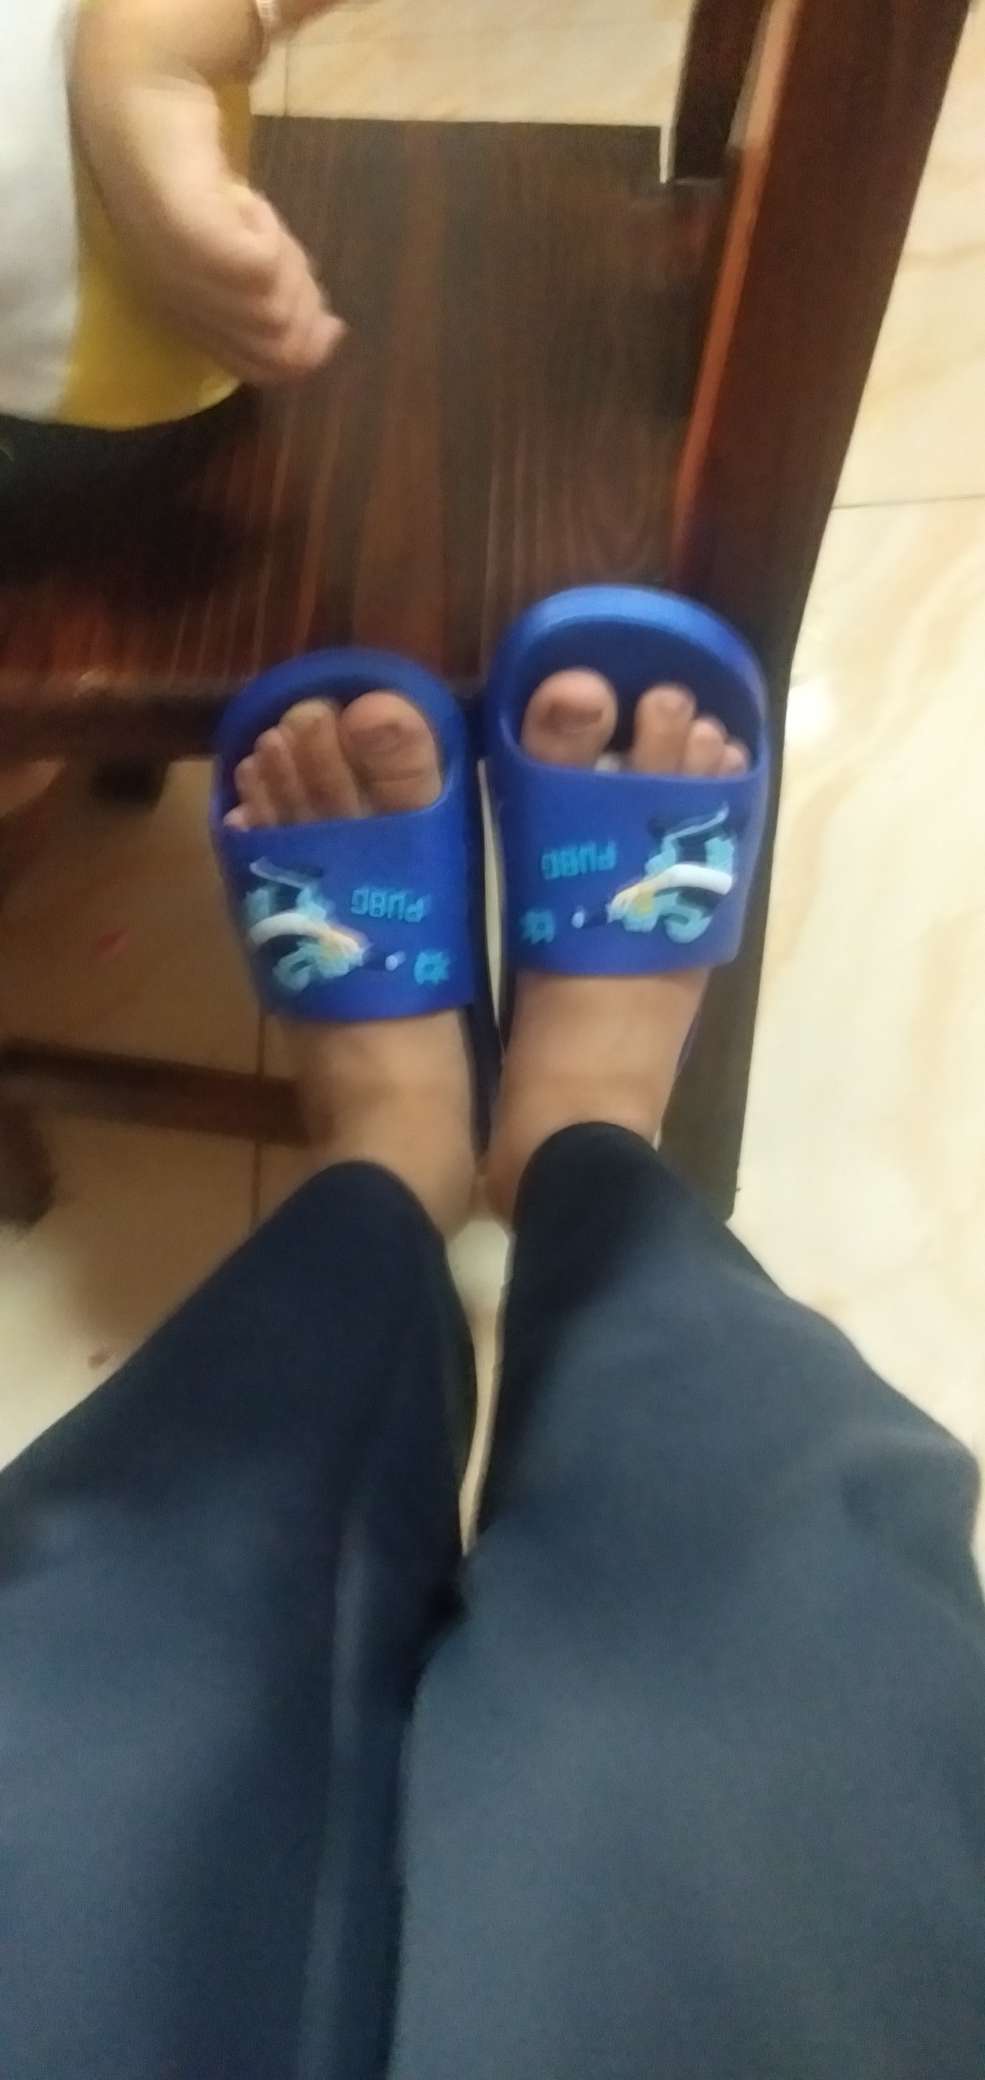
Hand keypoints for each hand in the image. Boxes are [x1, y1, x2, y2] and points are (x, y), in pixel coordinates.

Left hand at [70, 0, 346, 384]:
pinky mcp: (192, 245)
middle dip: (301, 306)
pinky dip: (270, 237)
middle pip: (274, 347)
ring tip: (262, 222)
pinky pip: (261, 269)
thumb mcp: (239, 247)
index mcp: (184, 318)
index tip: (328, 321)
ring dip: (285, 266)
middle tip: (294, 259)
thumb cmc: (189, 173)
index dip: (304, 351)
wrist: (144, 102)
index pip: (262, 368)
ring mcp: (181, 279)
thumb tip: (332, 334)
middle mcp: (178, 308)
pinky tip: (249, 206)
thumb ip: (276, 292)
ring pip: (272, 311)